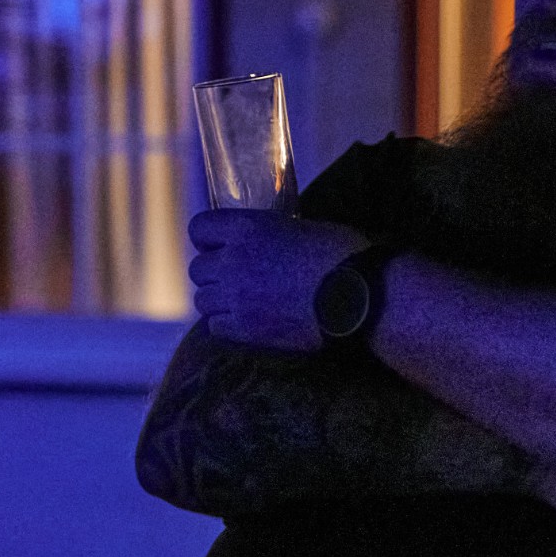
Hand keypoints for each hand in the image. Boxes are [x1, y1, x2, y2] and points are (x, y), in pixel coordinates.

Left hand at [188, 209, 368, 350]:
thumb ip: (271, 233)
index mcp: (246, 228)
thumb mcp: (302, 227)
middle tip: (235, 278)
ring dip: (218, 300)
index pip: (199, 228)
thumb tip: (266, 240)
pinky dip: (227, 324)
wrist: (358, 296)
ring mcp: (236, 297)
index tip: (218, 245)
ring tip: (241, 302)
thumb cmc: (341, 254)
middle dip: (213, 273)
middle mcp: (232, 261)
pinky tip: (247, 321)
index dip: (207, 238)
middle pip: (197, 269)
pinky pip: (216, 326)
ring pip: (203, 300)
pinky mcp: (245, 329)